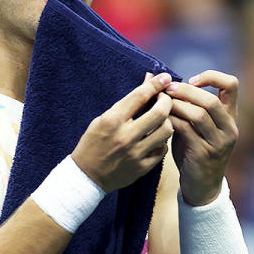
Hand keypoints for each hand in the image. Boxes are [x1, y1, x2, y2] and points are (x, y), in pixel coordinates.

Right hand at [70, 73, 173, 191]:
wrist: (86, 175)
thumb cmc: (94, 142)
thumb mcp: (104, 118)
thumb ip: (127, 102)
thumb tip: (148, 81)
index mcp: (112, 121)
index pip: (139, 96)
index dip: (155, 84)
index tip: (165, 78)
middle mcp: (125, 136)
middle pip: (159, 113)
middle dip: (167, 101)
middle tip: (166, 99)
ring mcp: (135, 153)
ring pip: (166, 131)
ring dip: (167, 122)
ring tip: (161, 120)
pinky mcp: (142, 168)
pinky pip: (163, 150)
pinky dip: (162, 142)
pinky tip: (156, 139)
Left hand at [165, 70, 238, 204]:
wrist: (202, 186)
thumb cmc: (196, 151)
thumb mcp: (199, 128)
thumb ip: (188, 107)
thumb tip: (163, 82)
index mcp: (230, 117)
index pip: (231, 85)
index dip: (211, 76)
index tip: (192, 80)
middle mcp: (229, 128)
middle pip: (211, 100)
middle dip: (185, 91)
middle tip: (167, 89)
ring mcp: (219, 143)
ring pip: (199, 114)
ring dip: (177, 105)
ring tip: (162, 103)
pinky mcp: (204, 154)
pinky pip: (186, 130)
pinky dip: (172, 121)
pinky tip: (162, 120)